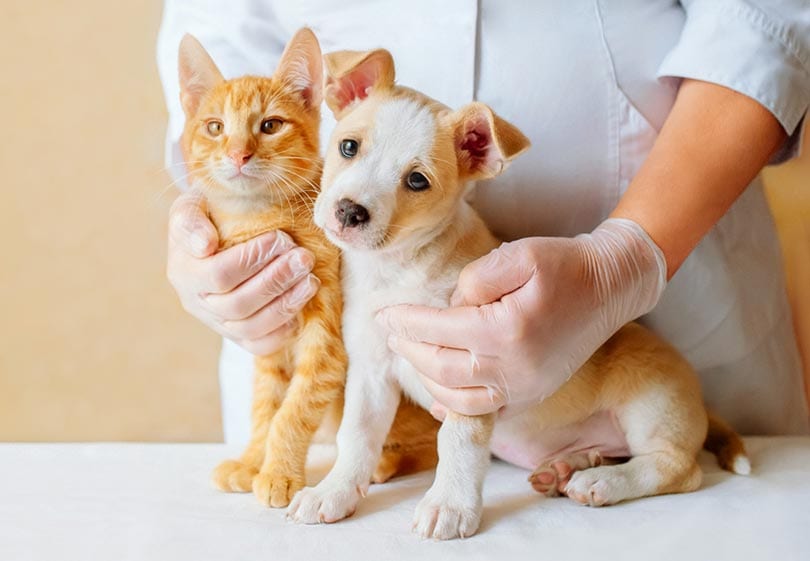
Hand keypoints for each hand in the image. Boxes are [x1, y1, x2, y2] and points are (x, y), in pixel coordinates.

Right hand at [166, 190, 319, 354]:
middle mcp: (197, 303)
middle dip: (276, 280)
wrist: (215, 235)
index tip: (281, 238)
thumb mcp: (192, 207)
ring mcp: (218, 323)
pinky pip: (259, 345)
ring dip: (286, 304)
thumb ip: (191, 221)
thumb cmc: (208, 216)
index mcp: (184, 272)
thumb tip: (205, 244)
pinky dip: (282, 331)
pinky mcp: (237, 335)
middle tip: (304, 258)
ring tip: (310, 281)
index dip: (252, 259)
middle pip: (238, 305)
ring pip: (251, 328)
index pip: (219, 274)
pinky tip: (301, 308)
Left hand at [376, 218, 665, 417]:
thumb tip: (449, 307)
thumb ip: (474, 278)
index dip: (406, 322)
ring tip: (410, 353)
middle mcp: (514, 369)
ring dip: (426, 377)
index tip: (384, 314)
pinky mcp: (533, 394)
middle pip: (441, 367)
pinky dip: (455, 408)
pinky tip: (437, 398)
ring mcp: (525, 388)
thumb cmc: (566, 265)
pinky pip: (485, 412)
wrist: (611, 287)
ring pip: (457, 397)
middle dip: (409, 349)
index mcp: (507, 332)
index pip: (439, 330)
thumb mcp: (518, 255)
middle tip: (390, 333)